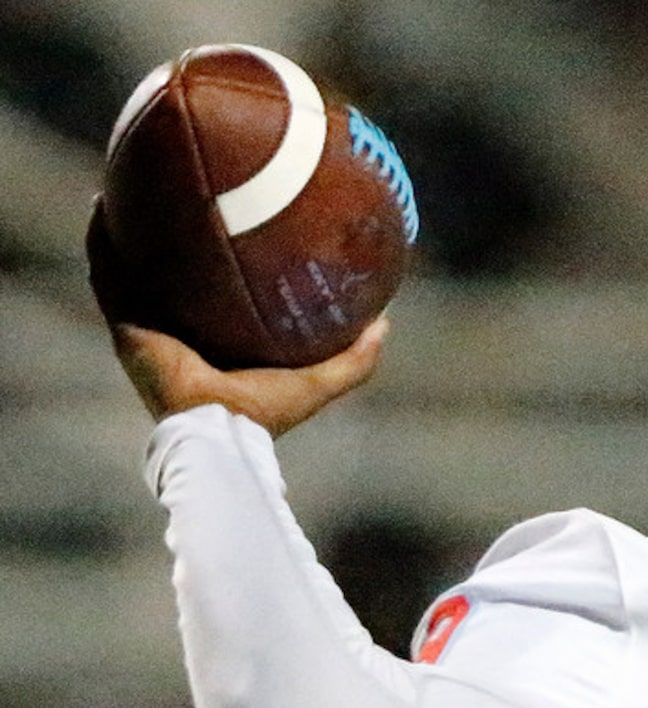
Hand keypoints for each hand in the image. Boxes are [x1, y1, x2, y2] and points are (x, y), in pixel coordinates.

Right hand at [87, 201, 385, 436]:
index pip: (215, 288)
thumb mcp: (320, 381)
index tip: (230, 212)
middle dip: (171, 228)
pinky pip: (107, 272)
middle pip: (170, 268)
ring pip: (132, 263)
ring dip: (130, 223)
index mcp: (218, 339)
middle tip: (182, 181)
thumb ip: (355, 358)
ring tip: (134, 176)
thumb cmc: (267, 412)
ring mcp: (148, 324)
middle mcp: (180, 328)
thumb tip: (384, 322)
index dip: (220, 254)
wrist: (219, 432)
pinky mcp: (124, 325)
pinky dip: (103, 239)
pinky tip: (106, 201)